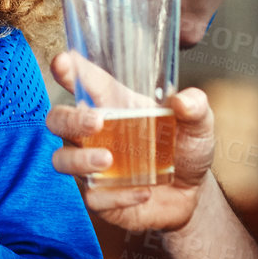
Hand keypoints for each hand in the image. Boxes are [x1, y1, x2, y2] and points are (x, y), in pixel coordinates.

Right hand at [46, 51, 215, 233]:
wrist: (191, 196)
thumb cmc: (185, 150)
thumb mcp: (198, 125)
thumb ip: (195, 108)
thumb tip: (183, 100)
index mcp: (114, 105)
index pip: (85, 82)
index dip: (68, 70)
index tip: (63, 61)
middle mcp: (94, 133)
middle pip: (58, 120)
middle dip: (70, 118)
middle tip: (95, 121)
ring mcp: (92, 165)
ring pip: (62, 159)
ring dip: (81, 159)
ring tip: (108, 160)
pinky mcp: (98, 196)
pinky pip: (92, 197)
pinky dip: (115, 195)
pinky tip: (142, 192)